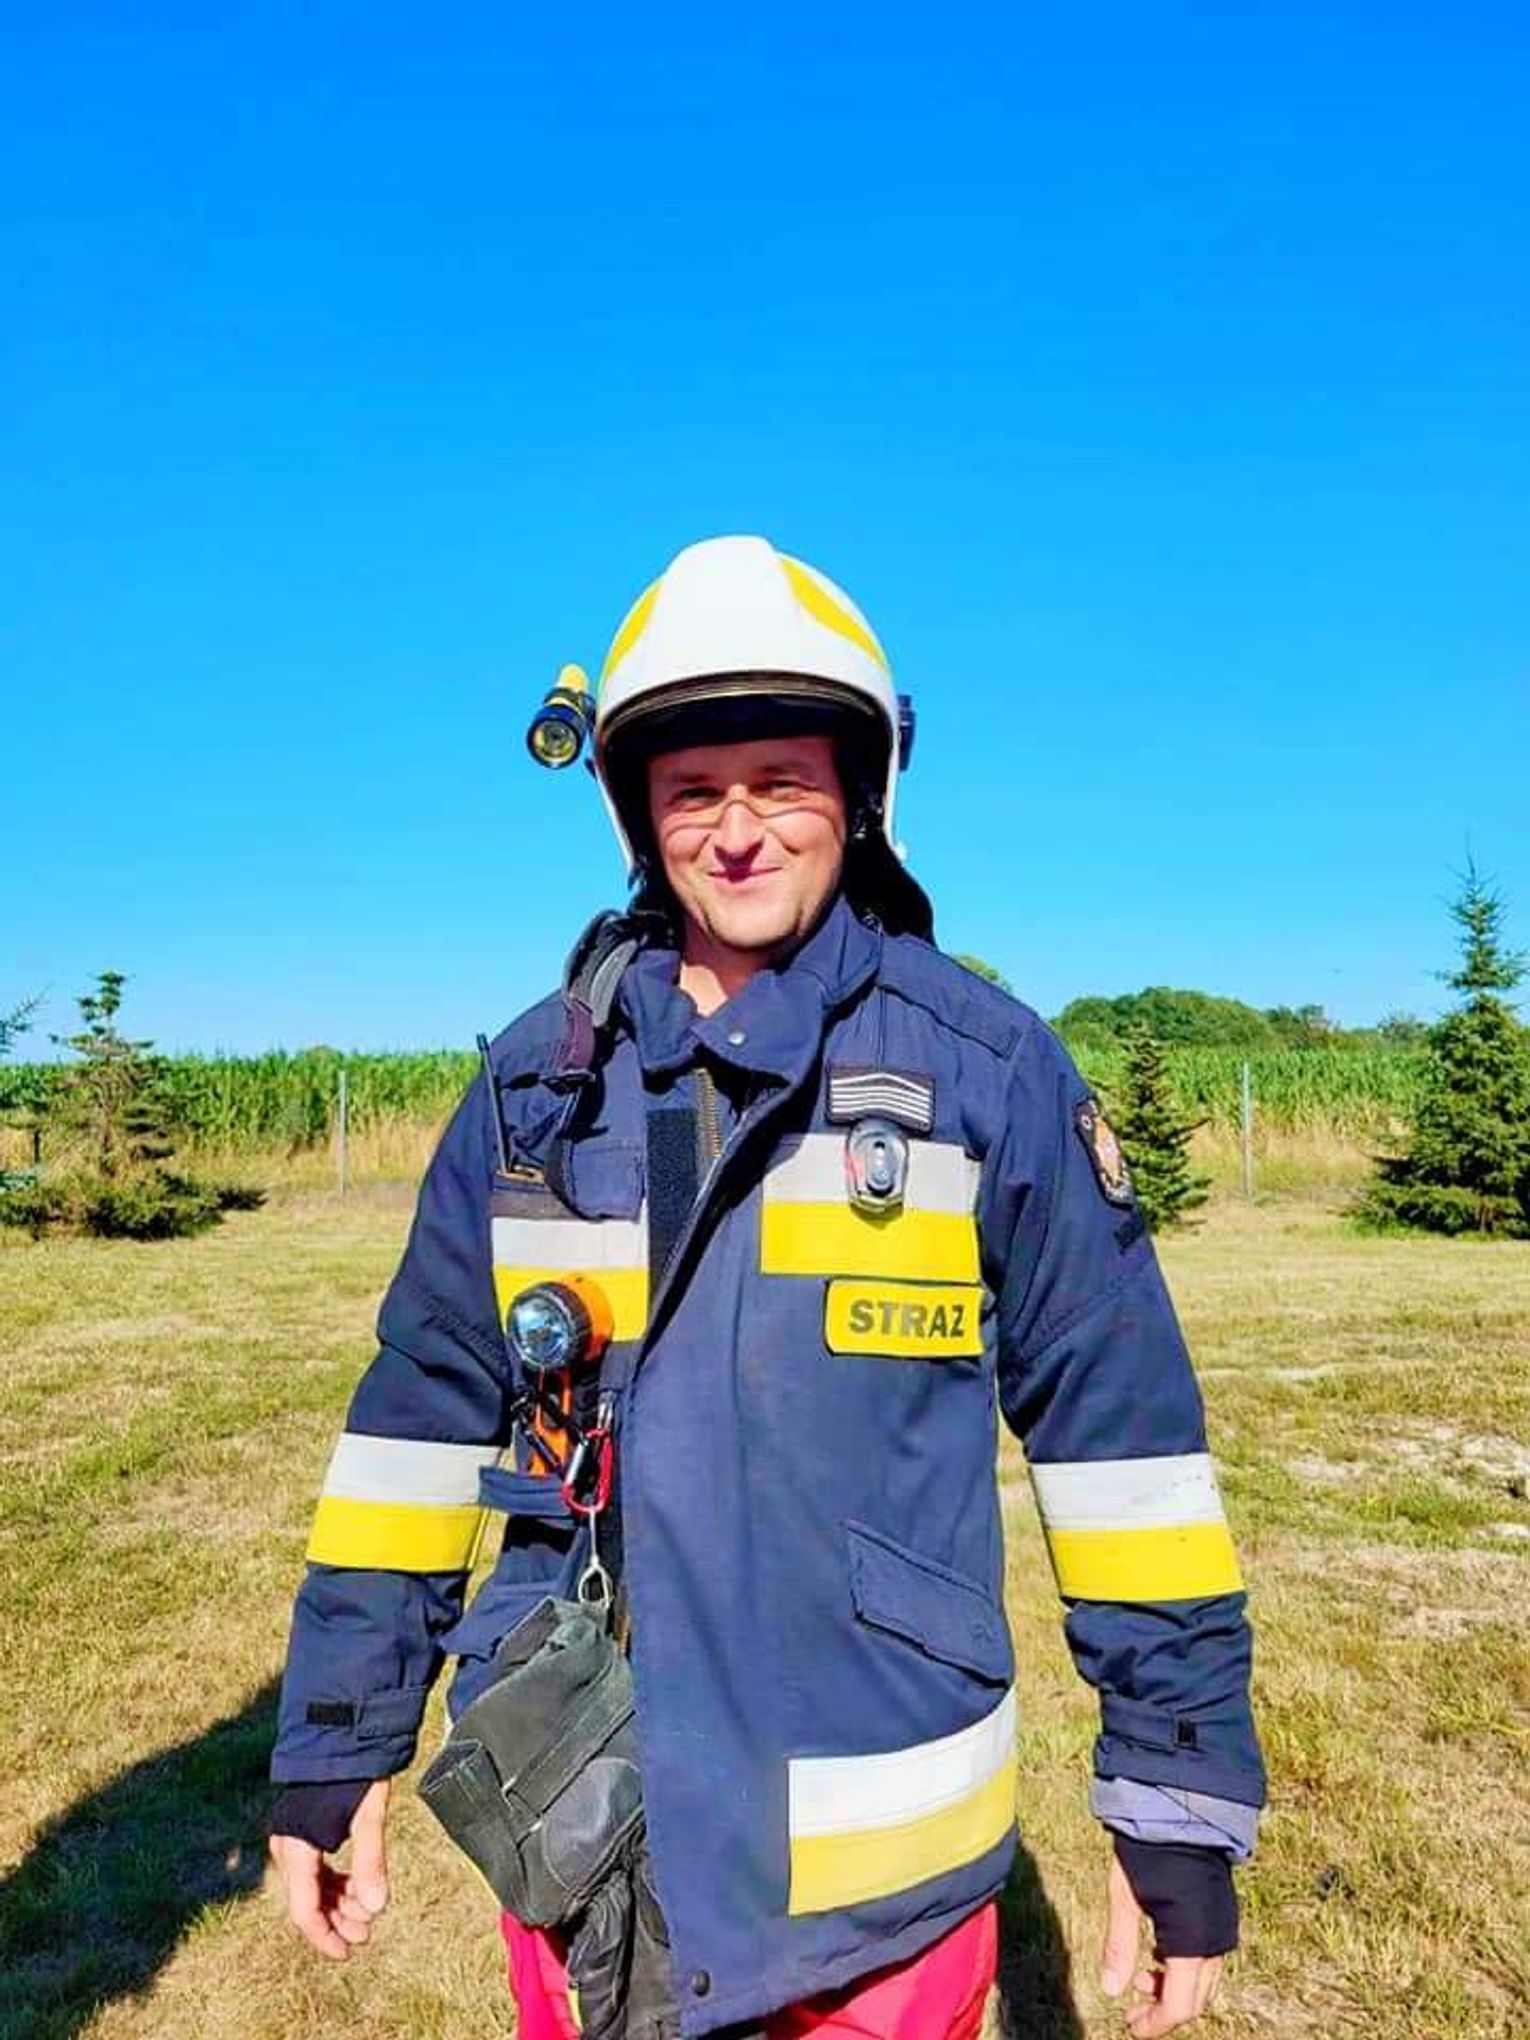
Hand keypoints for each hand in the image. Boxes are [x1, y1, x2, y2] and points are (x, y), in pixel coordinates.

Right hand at [270, 1777, 390, 1960]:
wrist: (340, 1730)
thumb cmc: (354, 1770)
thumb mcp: (369, 1814)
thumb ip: (371, 1861)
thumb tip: (376, 1908)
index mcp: (297, 1847)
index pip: (304, 1909)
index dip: (325, 1936)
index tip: (347, 1953)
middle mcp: (287, 1848)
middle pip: (307, 1901)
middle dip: (337, 1921)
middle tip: (367, 1933)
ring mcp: (293, 1840)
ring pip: (312, 1888)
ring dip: (338, 1904)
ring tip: (367, 1915)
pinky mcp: (303, 1832)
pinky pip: (314, 1870)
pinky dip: (335, 1884)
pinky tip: (355, 1889)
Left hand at [1100, 1851, 1222, 2034]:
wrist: (1182, 1810)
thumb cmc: (1148, 1852)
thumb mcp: (1123, 1897)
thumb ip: (1118, 1945)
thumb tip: (1110, 1991)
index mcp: (1191, 1943)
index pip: (1178, 2006)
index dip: (1155, 2024)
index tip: (1131, 2027)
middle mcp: (1215, 1943)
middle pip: (1195, 2001)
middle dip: (1163, 2011)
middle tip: (1131, 2009)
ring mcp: (1223, 1929)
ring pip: (1205, 1983)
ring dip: (1175, 1990)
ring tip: (1141, 1977)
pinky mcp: (1223, 1916)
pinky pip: (1209, 1961)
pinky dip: (1185, 1970)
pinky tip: (1159, 1952)